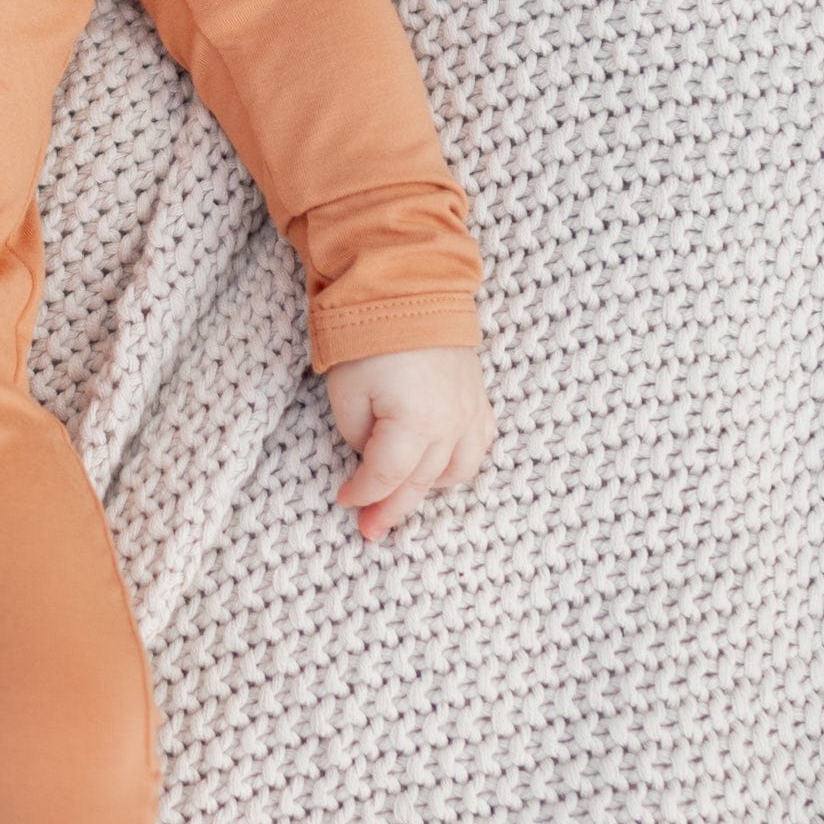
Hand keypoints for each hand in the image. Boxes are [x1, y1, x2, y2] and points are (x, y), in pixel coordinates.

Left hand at [322, 345, 493, 540]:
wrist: (412, 291)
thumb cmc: (370, 338)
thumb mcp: (346, 392)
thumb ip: (358, 435)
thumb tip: (372, 455)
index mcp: (415, 425)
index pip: (385, 477)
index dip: (361, 494)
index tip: (343, 501)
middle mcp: (451, 426)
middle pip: (420, 483)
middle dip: (391, 509)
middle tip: (370, 531)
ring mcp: (471, 414)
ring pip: (456, 473)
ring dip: (428, 491)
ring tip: (402, 499)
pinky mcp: (480, 400)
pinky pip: (478, 447)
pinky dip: (458, 465)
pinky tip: (441, 471)